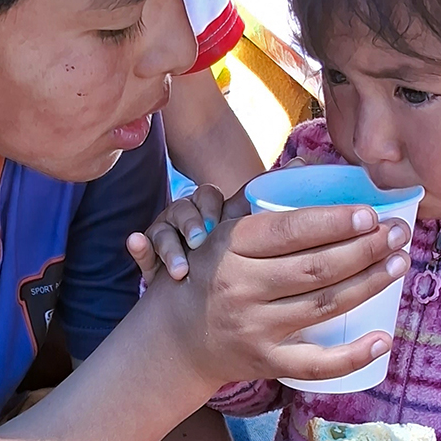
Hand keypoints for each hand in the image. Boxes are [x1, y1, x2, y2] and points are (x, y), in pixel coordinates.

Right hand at [128, 159, 304, 283]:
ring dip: (169, 244)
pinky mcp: (149, 253)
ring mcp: (166, 233)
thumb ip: (267, 197)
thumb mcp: (242, 225)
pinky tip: (135, 246)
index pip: (208, 197)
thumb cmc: (226, 245)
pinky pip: (139, 245)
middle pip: (183, 211)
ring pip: (162, 229)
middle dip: (192, 224)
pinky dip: (138, 247)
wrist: (194, 276)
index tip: (218, 222)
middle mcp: (186, 215)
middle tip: (200, 242)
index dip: (211, 207)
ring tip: (179, 268)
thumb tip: (305, 163)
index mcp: (210, 206)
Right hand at [142, 204, 411, 387]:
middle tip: (399, 233)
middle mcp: (240, 287)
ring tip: (399, 263)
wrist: (174, 338)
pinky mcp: (265, 362)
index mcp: (230, 246)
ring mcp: (254, 327)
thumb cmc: (209, 273)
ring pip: (323, 305)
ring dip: (369, 283)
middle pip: (315, 267)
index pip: (289, 231)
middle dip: (365, 248)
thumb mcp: (221, 230)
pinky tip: (384, 339)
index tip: (370, 213)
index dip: (333, 222)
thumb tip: (312, 161)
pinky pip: (316, 364)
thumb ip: (261, 197)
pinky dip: (353, 354)